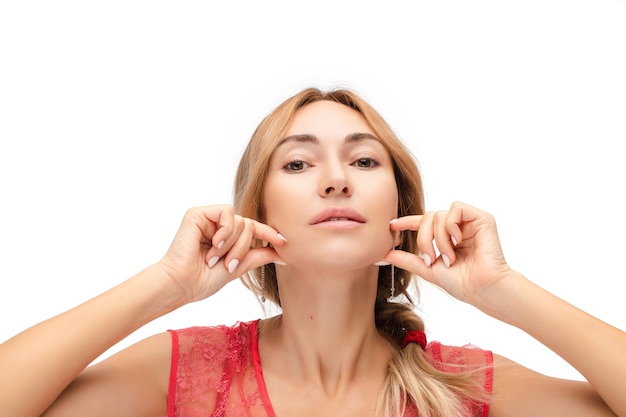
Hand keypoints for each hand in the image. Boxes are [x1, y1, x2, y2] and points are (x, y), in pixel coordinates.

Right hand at [158, 205, 286, 303]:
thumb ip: (258, 256)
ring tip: (214, 258)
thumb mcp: (238, 267)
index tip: (284, 242)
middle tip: (228, 264)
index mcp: (226, 236)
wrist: (181, 285)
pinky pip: (226, 213)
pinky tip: (213, 244)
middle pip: (248, 225)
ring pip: (240, 220)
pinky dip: (225, 232)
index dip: (269, 233)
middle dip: (242, 248)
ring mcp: (208, 218)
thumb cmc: (203, 280)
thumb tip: (283, 254)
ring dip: (231, 244)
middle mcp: (218, 225)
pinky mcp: (198, 213)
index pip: (253, 229)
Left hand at [381, 201, 512, 305]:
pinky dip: (451, 225)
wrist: (482, 288)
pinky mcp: (481, 218)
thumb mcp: (427, 269)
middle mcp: (456, 227)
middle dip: (423, 238)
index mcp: (445, 237)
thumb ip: (406, 259)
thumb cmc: (461, 283)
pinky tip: (458, 240)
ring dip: (439, 238)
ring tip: (449, 257)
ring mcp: (468, 222)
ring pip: (439, 215)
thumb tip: (383, 254)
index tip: (391, 226)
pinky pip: (456, 209)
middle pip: (427, 217)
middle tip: (431, 258)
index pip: (422, 223)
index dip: (406, 222)